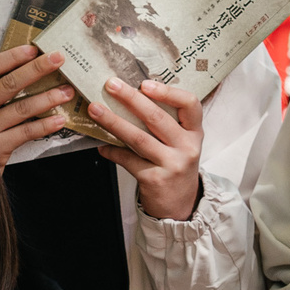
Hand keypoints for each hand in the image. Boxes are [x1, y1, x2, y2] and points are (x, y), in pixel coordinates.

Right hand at [0, 44, 72, 165]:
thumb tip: (23, 73)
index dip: (12, 57)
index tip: (33, 49)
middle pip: (9, 84)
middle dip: (36, 69)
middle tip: (58, 58)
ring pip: (21, 108)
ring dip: (47, 98)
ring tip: (66, 91)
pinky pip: (26, 133)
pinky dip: (44, 125)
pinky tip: (59, 120)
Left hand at [88, 78, 205, 220]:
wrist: (181, 206)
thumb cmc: (176, 166)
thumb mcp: (181, 143)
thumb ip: (166, 123)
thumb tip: (131, 96)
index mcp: (194, 132)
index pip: (190, 104)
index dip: (168, 92)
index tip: (145, 84)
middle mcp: (187, 147)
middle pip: (157, 118)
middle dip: (131, 98)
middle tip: (111, 85)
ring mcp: (172, 164)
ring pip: (139, 138)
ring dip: (114, 122)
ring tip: (96, 110)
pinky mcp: (156, 179)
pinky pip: (129, 160)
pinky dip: (112, 151)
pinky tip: (101, 146)